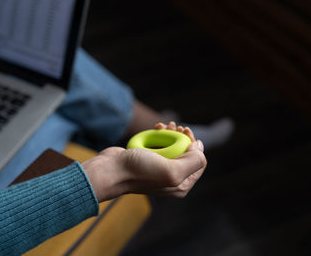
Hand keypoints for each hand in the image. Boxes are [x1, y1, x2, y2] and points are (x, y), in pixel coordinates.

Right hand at [82, 122, 206, 201]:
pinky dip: (159, 135)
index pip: (199, 161)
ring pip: (172, 146)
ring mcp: (159, 169)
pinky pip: (159, 145)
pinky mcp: (148, 160)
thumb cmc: (139, 171)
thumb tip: (199, 147)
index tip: (185, 131)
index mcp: (181, 185)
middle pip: (186, 152)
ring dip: (170, 133)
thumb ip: (194, 161)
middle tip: (175, 126)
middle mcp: (172, 178)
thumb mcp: (172, 170)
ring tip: (163, 126)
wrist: (112, 170)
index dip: (195, 144)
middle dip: (182, 136)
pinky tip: (155, 128)